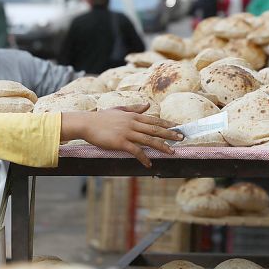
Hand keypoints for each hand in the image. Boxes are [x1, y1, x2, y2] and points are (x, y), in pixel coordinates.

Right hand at [61, 105, 181, 167]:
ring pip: (148, 140)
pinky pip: (135, 150)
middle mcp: (132, 123)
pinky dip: (144, 157)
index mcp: (133, 116)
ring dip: (162, 146)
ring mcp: (127, 132)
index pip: (154, 120)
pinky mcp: (120, 142)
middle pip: (155, 129)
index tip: (179, 127)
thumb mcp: (119, 110)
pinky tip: (149, 163)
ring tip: (172, 152)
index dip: (168, 124)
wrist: (86, 123)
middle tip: (182, 138)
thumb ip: (134, 108)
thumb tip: (148, 105)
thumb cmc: (102, 117)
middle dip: (170, 134)